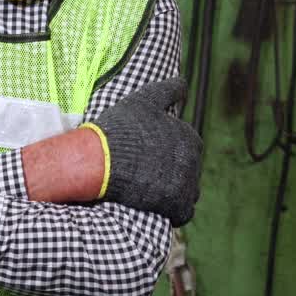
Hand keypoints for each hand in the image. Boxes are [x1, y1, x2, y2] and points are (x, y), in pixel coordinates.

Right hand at [89, 77, 202, 225]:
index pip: (186, 146)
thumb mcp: (143, 101)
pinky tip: (158, 208)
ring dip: (175, 192)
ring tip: (150, 190)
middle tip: (146, 172)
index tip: (149, 154)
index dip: (168, 151)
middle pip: (187, 170)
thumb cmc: (120, 129)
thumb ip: (167, 90)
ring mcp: (187, 183)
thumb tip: (184, 82)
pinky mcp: (177, 204)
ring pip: (188, 191)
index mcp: (188, 136)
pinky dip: (173, 211)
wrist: (103, 161)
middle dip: (173, 171)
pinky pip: (183, 213)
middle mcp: (193, 160)